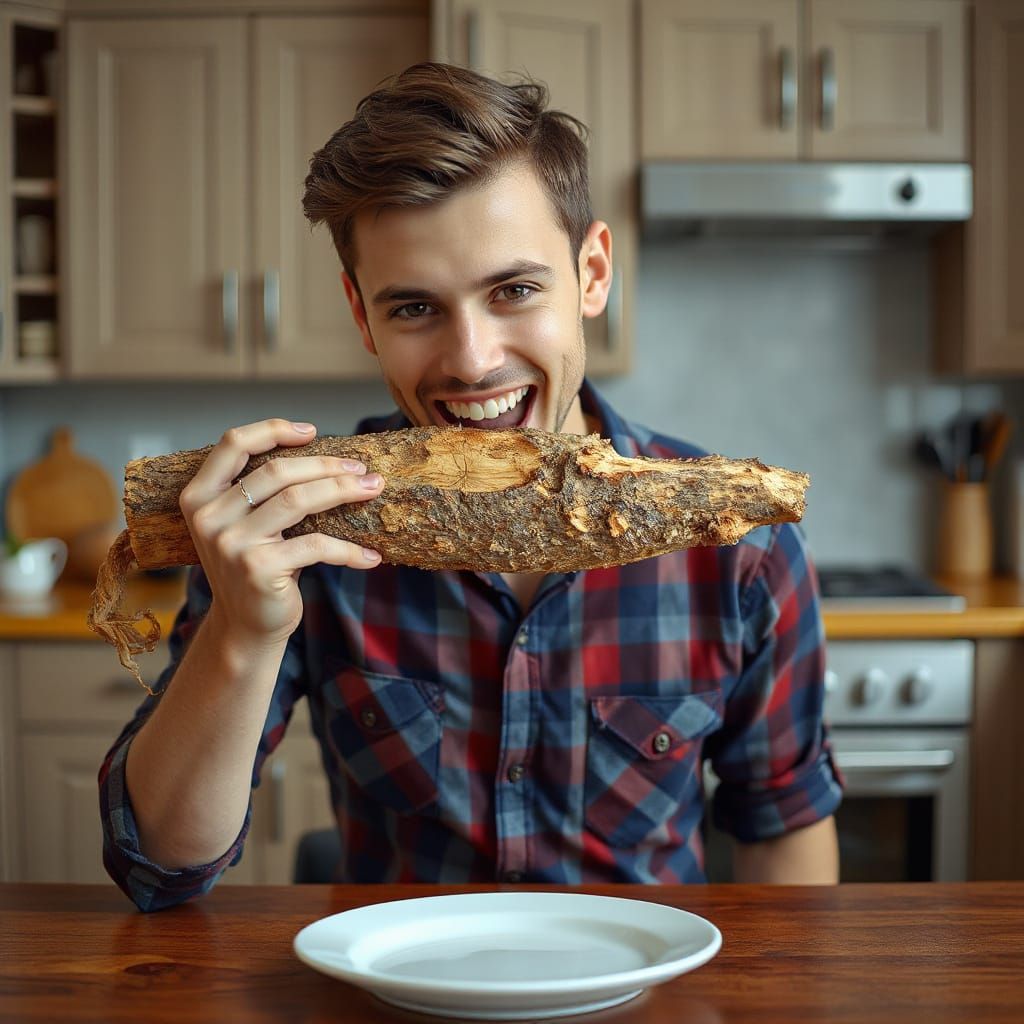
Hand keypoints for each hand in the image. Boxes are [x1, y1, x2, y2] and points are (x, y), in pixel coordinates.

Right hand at [178, 419, 383, 649]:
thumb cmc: (256, 566)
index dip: (273, 429)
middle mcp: (209, 517)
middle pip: (277, 471)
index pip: (233, 444)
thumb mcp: (246, 524)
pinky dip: (349, 551)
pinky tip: (371, 556)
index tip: (313, 431)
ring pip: (298, 499)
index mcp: (199, 496)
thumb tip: (329, 458)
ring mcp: (232, 543)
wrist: (246, 627)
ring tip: (373, 489)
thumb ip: (264, 492)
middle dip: (327, 466)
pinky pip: (316, 545)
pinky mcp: (260, 569)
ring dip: (344, 490)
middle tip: (362, 469)